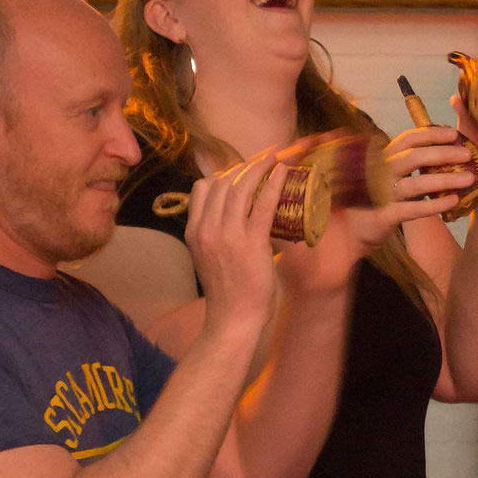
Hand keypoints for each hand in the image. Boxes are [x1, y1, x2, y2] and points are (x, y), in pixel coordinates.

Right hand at [184, 149, 282, 332]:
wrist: (233, 319)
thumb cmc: (228, 292)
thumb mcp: (210, 257)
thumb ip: (216, 234)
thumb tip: (235, 218)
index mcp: (194, 231)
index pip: (202, 189)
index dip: (222, 174)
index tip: (240, 171)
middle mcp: (206, 228)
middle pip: (221, 183)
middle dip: (243, 166)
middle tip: (263, 158)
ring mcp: (227, 234)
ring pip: (240, 188)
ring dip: (259, 168)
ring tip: (274, 158)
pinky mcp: (251, 242)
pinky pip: (263, 204)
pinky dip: (274, 184)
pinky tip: (283, 171)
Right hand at [270, 130, 473, 296]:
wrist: (338, 240)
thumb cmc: (359, 208)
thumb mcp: (375, 182)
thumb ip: (393, 166)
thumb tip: (418, 153)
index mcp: (378, 159)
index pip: (407, 139)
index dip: (431, 133)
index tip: (453, 133)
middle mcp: (378, 172)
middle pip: (415, 157)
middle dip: (444, 154)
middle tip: (468, 155)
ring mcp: (380, 194)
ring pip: (418, 183)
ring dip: (447, 179)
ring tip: (470, 179)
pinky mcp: (384, 217)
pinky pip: (414, 210)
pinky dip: (435, 205)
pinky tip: (453, 202)